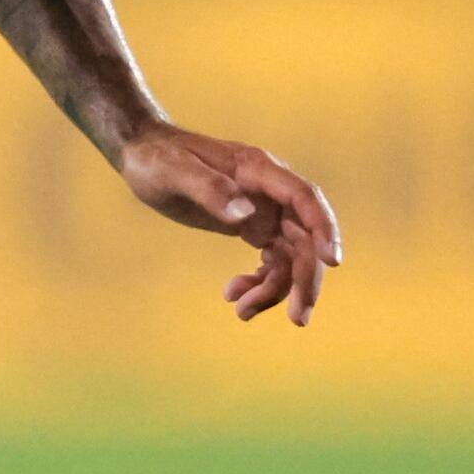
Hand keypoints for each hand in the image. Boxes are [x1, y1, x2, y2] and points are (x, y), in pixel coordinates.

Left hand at [114, 121, 343, 326]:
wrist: (142, 155)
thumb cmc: (157, 159)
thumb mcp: (175, 173)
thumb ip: (209, 191)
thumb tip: (244, 216)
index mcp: (257, 170)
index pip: (304, 198)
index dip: (323, 228)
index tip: (331, 262)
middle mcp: (268, 191)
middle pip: (304, 237)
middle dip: (305, 279)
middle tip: (297, 318)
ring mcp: (263, 210)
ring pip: (289, 256)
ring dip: (274, 289)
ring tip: (242, 311)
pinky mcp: (251, 226)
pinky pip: (271, 260)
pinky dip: (259, 282)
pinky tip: (234, 294)